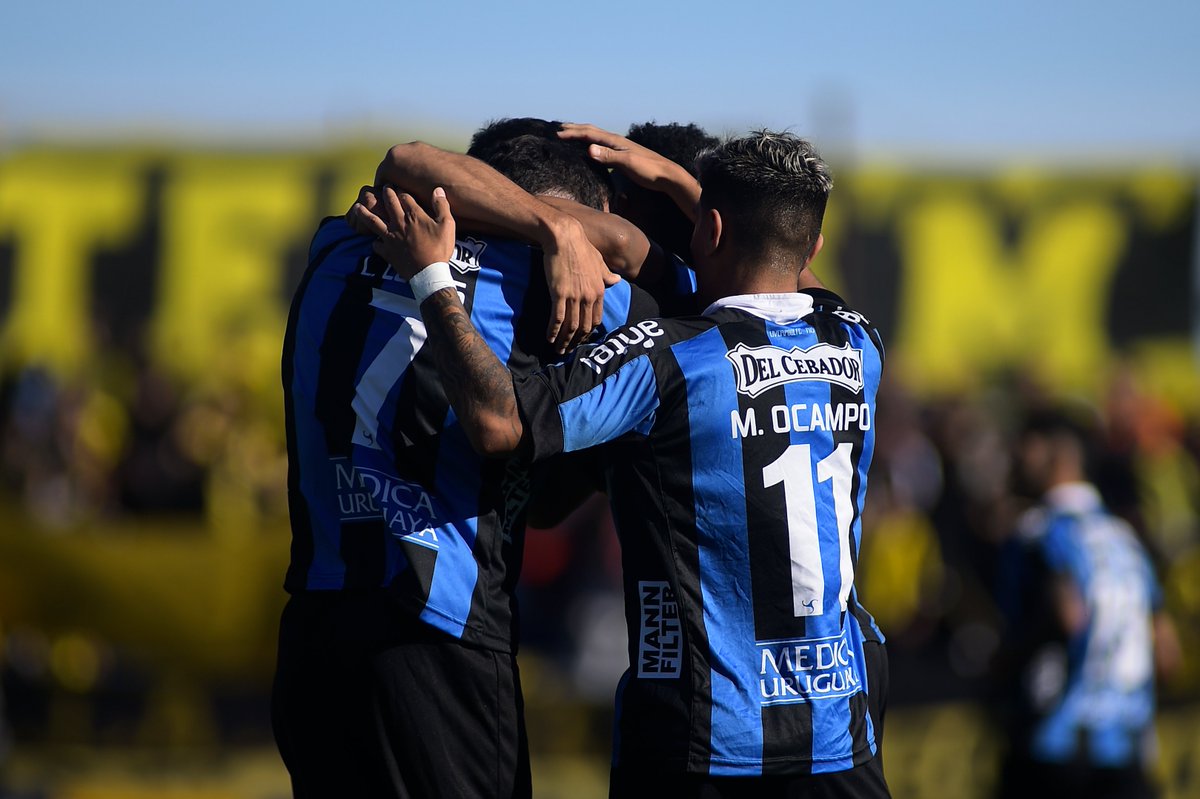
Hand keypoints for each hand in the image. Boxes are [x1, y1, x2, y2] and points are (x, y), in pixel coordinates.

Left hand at [351, 186, 455, 279]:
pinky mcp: (388, 251)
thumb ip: (442, 206)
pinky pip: (376, 245)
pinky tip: (375, 241)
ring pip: (373, 221)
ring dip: (365, 213)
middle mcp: (399, 223)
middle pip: (389, 203)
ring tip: (357, 206)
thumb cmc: (440, 249)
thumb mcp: (447, 225)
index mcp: (414, 216)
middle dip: (386, 193)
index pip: (404, 197)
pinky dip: (375, 242)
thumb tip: (437, 189)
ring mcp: (391, 237)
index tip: (399, 187)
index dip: (401, 190)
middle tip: (384, 187)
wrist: (429, 273)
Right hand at [543, 216, 618, 353]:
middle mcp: (589, 296)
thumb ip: (607, 274)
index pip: (596, 319)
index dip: (588, 333)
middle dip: (576, 341)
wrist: (564, 238)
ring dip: (564, 340)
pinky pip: (557, 318)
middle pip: (584, 326)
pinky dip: (553, 330)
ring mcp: (574, 296)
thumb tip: (617, 279)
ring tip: (558, 350)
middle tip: (569, 350)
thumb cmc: (581, 247)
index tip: (581, 340)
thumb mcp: (599, 262)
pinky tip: (549, 338)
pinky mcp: (559, 294)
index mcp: (600, 290)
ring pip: (571, 326)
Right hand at [559, 123, 698, 204]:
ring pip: (597, 137)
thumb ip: (608, 156)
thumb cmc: (648, 169)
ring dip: (582, 135)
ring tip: (571, 135)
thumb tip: (588, 148)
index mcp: (615, 141)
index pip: (590, 134)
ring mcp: (619, 148)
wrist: (666, 175)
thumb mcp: (627, 163)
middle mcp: (616, 141)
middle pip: (592, 131)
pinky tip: (590, 150)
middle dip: (575, 129)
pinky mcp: (622, 156)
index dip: (573, 133)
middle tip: (559, 128)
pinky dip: (591, 145)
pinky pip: (602, 147)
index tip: (557, 134)